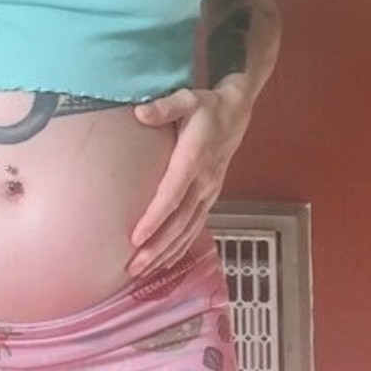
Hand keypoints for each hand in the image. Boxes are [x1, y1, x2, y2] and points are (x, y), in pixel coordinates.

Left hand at [128, 84, 250, 277]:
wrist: (236, 112)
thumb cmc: (206, 107)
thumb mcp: (186, 99)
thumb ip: (164, 107)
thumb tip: (140, 113)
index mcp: (193, 160)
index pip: (172, 196)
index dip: (154, 219)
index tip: (136, 238)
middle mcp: (203, 182)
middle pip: (179, 222)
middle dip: (157, 247)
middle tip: (134, 267)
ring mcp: (209, 192)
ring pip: (188, 229)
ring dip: (167, 252)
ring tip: (144, 271)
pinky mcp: (210, 195)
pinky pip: (195, 226)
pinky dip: (181, 246)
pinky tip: (166, 260)